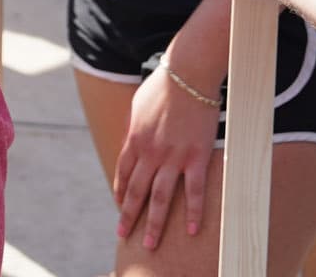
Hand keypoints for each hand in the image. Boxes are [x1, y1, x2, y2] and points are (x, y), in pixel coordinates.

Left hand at [112, 62, 216, 248]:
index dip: (121, 193)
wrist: (188, 72)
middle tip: (124, 235)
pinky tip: (191, 229)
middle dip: (128, 216)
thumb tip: (132, 143)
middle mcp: (149, 152)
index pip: (123, 174)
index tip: (120, 208)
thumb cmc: (164, 85)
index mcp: (134, 139)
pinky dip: (192, 212)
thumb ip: (135, 129)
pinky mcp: (196, 157)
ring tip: (150, 243)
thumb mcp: (138, 106)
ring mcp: (172, 157)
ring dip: (154, 223)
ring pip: (160, 198)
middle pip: (136, 191)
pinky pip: (193, 191)